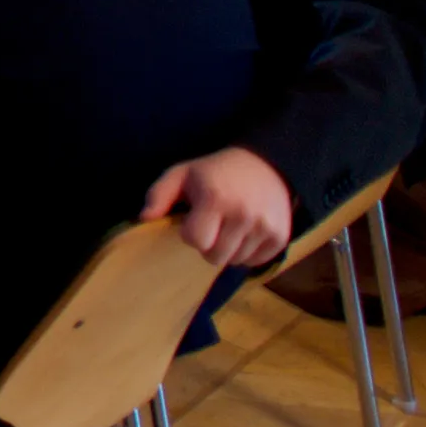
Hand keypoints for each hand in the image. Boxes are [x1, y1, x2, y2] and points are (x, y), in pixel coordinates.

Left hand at [144, 146, 293, 266]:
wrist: (265, 164)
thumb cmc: (215, 172)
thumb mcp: (182, 174)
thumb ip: (159, 194)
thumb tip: (144, 218)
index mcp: (216, 199)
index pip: (195, 240)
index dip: (190, 233)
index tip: (194, 219)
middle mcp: (243, 214)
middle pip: (215, 257)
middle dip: (208, 245)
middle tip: (212, 225)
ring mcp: (265, 227)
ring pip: (235, 261)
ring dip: (228, 250)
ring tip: (229, 227)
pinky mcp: (280, 236)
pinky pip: (255, 262)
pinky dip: (247, 253)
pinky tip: (245, 233)